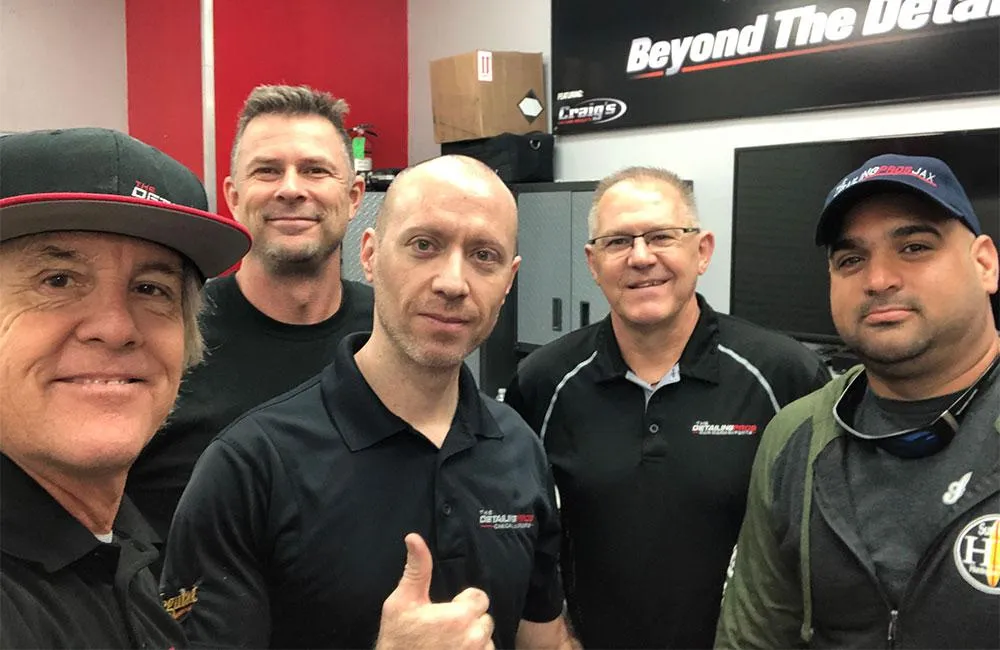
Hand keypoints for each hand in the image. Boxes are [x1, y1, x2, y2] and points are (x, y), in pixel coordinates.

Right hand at [375, 533, 494, 649]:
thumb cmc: (398, 640)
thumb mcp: (402, 602)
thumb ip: (417, 570)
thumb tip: (414, 538)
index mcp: (459, 617)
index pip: (480, 598)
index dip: (464, 602)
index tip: (447, 611)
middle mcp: (474, 638)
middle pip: (485, 619)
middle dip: (469, 622)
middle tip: (445, 630)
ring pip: (486, 641)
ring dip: (473, 641)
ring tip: (449, 645)